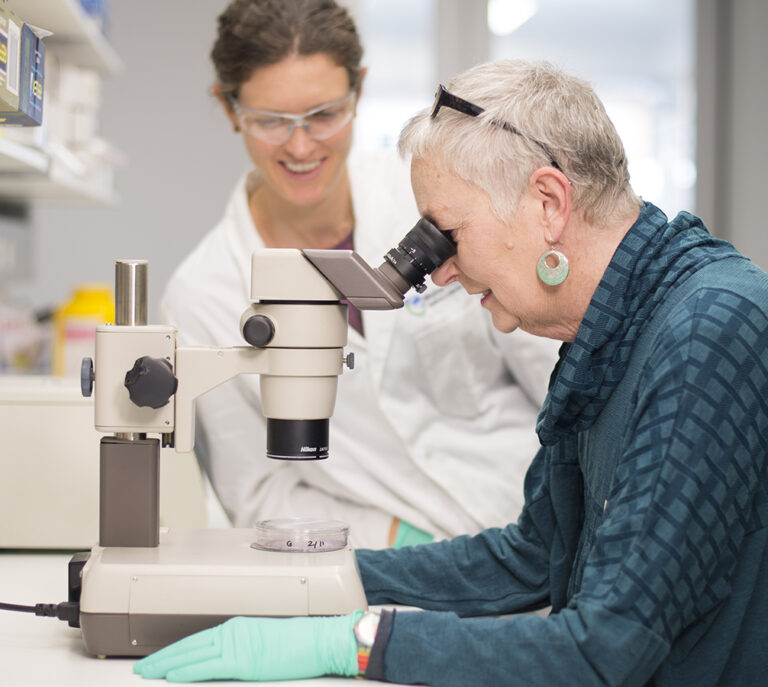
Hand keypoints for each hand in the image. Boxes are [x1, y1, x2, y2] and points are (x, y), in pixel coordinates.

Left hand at [133, 612, 361, 681]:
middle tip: (141, 668)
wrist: (319, 639)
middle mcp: (234, 632)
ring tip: (148, 672)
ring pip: (193, 655)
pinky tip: (173, 674)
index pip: (197, 640)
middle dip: (162, 658)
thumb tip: (221, 662)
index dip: (174, 651)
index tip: (157, 660)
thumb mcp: (264, 642)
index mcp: (238, 627)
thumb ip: (241, 650)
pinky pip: (209, 666)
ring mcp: (238, 645)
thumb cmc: (300, 642)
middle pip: (189, 646)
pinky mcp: (244, 660)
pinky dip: (187, 669)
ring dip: (167, 664)